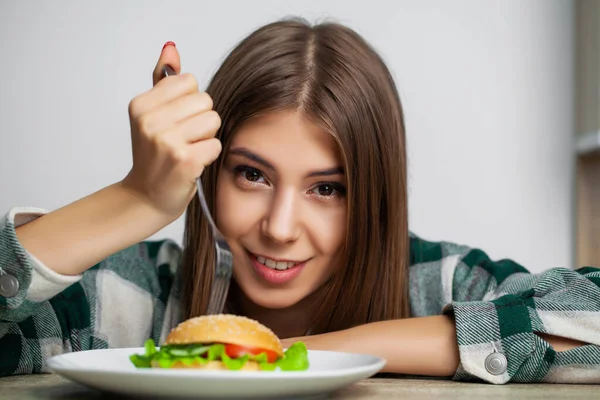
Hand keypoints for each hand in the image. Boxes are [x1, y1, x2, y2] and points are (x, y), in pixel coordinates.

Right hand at [122, 43, 221, 217]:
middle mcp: (150, 121)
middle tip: (184, 139)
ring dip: (207, 137)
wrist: (146, 196)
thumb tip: (171, 48)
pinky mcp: (185, 161)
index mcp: (141, 105)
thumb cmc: (154, 155)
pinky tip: (193, 164)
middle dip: (201, 120)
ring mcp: (166, 141)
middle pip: (205, 101)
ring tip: (189, 150)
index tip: (175, 123)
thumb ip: (162, 80)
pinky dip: (209, 155)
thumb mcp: (151, 114)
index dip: (190, 103)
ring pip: (213, 121)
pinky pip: (216, 144)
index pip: (190, 82)